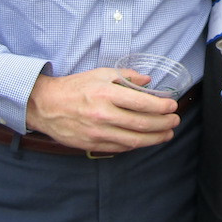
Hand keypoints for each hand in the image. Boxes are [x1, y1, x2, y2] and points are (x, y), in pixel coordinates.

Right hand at [25, 68, 180, 153]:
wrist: (46, 105)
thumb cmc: (75, 87)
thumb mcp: (101, 74)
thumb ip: (127, 77)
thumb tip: (148, 81)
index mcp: (106, 94)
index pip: (142, 103)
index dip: (161, 106)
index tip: (172, 106)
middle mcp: (103, 115)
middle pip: (142, 124)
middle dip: (163, 124)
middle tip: (175, 121)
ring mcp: (98, 132)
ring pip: (133, 140)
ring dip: (155, 138)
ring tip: (167, 134)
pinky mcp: (92, 144)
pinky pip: (120, 147)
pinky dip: (136, 145)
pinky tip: (146, 140)